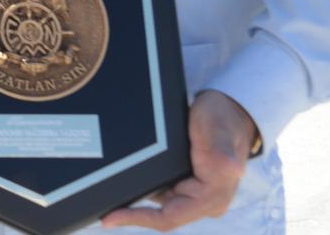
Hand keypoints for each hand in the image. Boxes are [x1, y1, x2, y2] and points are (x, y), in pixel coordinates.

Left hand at [101, 90, 257, 229]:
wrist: (227, 110)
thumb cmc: (223, 119)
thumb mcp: (220, 130)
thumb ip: (222, 151)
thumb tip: (230, 167)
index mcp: (211, 197)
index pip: (169, 218)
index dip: (138, 219)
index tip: (110, 218)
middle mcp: (203, 201)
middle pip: (159, 214)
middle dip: (130, 210)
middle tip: (99, 205)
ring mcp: (193, 193)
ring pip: (157, 203)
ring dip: (133, 199)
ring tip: (103, 193)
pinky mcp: (184, 182)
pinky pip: (159, 190)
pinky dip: (140, 186)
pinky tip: (121, 177)